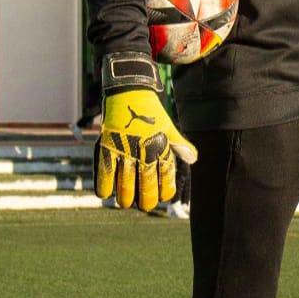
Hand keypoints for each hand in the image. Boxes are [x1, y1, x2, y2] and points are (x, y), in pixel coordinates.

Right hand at [94, 53, 196, 211]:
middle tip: (145, 206)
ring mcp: (124, 149)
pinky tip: (105, 193)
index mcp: (160, 146)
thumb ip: (180, 145)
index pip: (166, 175)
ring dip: (125, 196)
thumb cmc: (151, 112)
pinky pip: (105, 172)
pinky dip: (104, 185)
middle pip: (146, 183)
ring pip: (125, 182)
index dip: (166, 189)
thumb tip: (194, 159)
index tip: (165, 197)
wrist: (129, 91)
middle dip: (146, 199)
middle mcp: (144, 150)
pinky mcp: (107, 146)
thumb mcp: (168, 127)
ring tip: (125, 203)